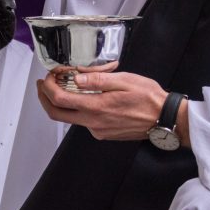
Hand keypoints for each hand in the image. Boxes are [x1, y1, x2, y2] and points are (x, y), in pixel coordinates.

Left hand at [36, 65, 166, 141]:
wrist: (165, 119)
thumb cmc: (149, 98)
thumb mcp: (125, 80)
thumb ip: (97, 79)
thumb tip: (76, 78)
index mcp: (97, 108)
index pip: (59, 100)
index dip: (48, 87)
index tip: (48, 76)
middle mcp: (93, 123)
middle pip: (56, 114)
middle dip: (45, 98)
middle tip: (44, 83)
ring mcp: (98, 130)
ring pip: (70, 117)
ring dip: (62, 102)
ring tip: (67, 84)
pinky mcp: (103, 133)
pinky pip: (84, 121)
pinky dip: (79, 108)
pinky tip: (87, 96)